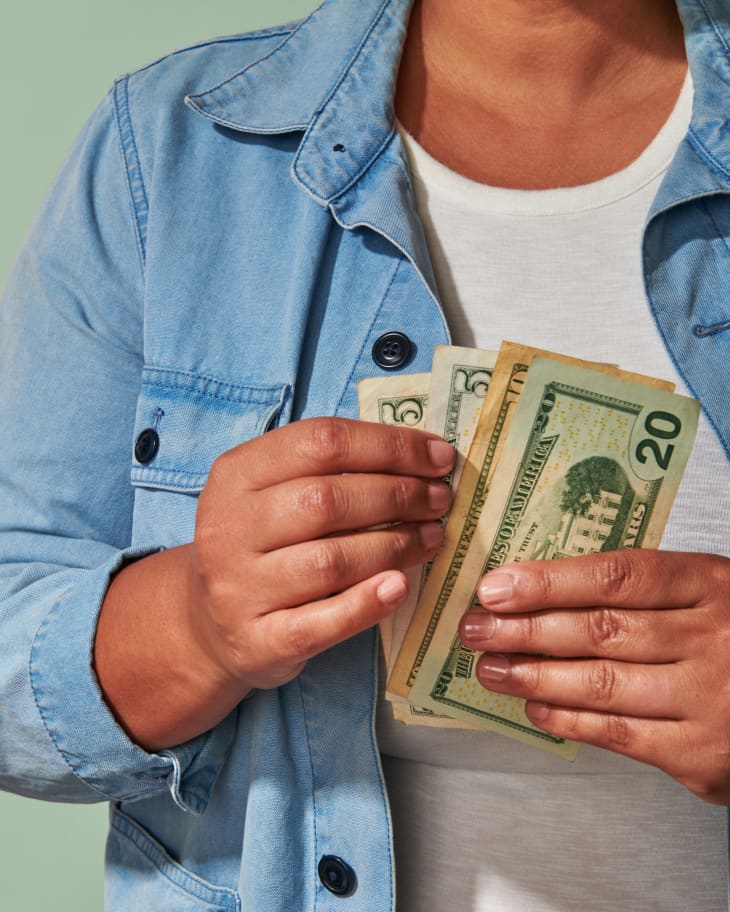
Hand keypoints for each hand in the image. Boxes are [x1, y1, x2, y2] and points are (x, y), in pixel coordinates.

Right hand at [190, 416, 453, 691]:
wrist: (211, 624)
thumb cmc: (262, 544)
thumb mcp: (272, 492)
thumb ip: (330, 469)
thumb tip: (423, 455)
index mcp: (236, 474)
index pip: (320, 442)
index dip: (389, 444)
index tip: (439, 456)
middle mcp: (229, 527)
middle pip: (327, 500)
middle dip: (399, 495)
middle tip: (439, 500)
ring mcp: (239, 587)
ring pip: (331, 561)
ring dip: (395, 545)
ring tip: (431, 537)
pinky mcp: (260, 640)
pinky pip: (323, 621)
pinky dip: (368, 603)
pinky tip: (401, 586)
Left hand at [459, 550, 729, 804]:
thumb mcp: (711, 592)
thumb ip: (648, 590)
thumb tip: (547, 588)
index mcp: (713, 584)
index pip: (618, 576)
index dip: (549, 581)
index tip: (496, 586)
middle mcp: (713, 639)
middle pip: (600, 629)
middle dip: (524, 629)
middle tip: (475, 628)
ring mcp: (711, 700)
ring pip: (601, 683)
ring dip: (533, 675)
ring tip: (490, 666)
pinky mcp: (703, 755)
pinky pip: (620, 734)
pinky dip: (568, 720)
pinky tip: (534, 706)